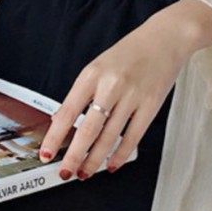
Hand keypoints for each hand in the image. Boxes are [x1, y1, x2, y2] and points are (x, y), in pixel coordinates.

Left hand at [37, 0, 211, 178]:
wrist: (165, 38)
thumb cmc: (130, 53)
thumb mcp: (97, 67)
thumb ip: (82, 93)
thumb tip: (62, 120)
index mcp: (91, 75)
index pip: (66, 112)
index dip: (55, 137)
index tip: (46, 154)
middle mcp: (110, 86)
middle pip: (87, 130)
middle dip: (74, 156)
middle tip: (65, 172)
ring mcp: (132, 97)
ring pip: (109, 138)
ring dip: (95, 160)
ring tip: (86, 172)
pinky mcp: (151, 106)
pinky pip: (132, 137)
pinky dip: (120, 154)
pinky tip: (112, 164)